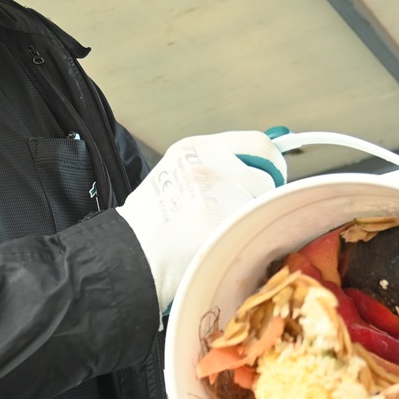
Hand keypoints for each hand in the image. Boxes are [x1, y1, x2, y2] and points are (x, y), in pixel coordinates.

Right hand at [117, 131, 286, 312]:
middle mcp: (210, 164)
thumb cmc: (149, 225)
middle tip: (245, 213)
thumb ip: (214, 168)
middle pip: (266, 175)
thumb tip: (256, 170)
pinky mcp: (226, 220)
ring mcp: (220, 192)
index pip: (258, 144)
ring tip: (223, 233)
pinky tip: (223, 245)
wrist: (128, 255)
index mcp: (195, 149)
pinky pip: (256, 227)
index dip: (270, 163)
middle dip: (261, 197)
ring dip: (252, 220)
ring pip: (263, 205)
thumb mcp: (175, 176)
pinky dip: (248, 238)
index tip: (269, 175)